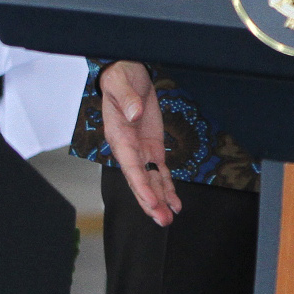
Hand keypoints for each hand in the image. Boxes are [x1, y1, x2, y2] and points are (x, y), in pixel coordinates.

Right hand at [100, 61, 180, 225]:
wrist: (126, 75)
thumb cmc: (120, 79)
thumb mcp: (122, 84)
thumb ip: (127, 100)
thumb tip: (134, 115)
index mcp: (119, 136)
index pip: (130, 166)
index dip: (141, 185)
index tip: (152, 201)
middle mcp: (129, 149)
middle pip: (140, 180)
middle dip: (150, 201)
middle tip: (162, 219)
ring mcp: (141, 150)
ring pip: (150, 180)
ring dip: (160, 199)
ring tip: (168, 218)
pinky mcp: (152, 147)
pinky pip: (160, 171)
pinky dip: (167, 186)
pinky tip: (174, 202)